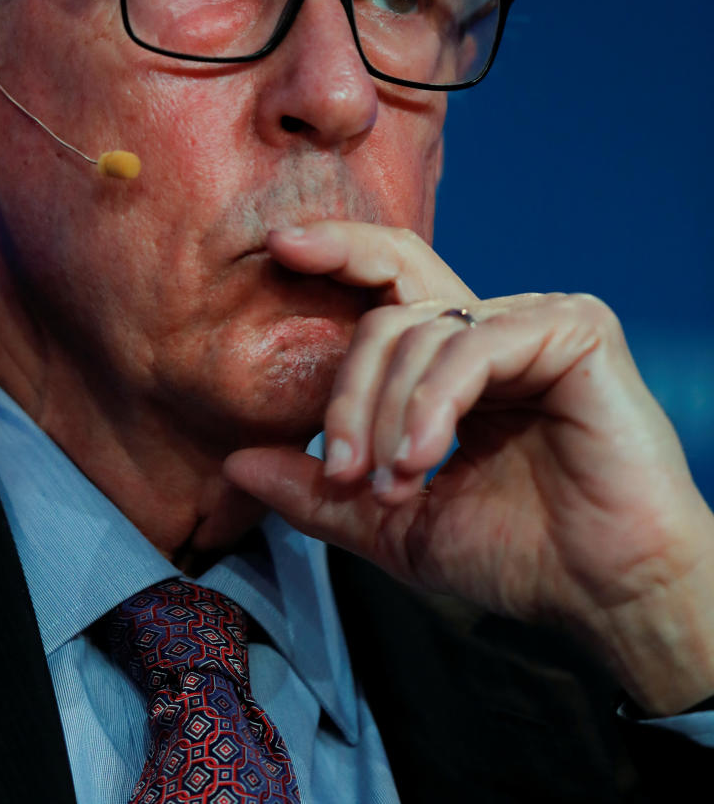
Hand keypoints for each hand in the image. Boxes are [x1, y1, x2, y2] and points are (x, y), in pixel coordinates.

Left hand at [224, 221, 713, 713]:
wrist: (604, 594)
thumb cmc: (512, 554)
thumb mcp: (390, 522)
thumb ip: (318, 491)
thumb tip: (235, 463)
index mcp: (452, 358)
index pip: (385, 283)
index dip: (336, 253)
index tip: (278, 246)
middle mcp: (489, 325)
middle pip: (388, 304)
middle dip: (347, 387)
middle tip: (339, 468)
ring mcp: (533, 319)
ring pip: (419, 331)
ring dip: (388, 416)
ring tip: (394, 485)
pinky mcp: (572, 329)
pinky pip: (471, 346)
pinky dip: (433, 405)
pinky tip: (422, 461)